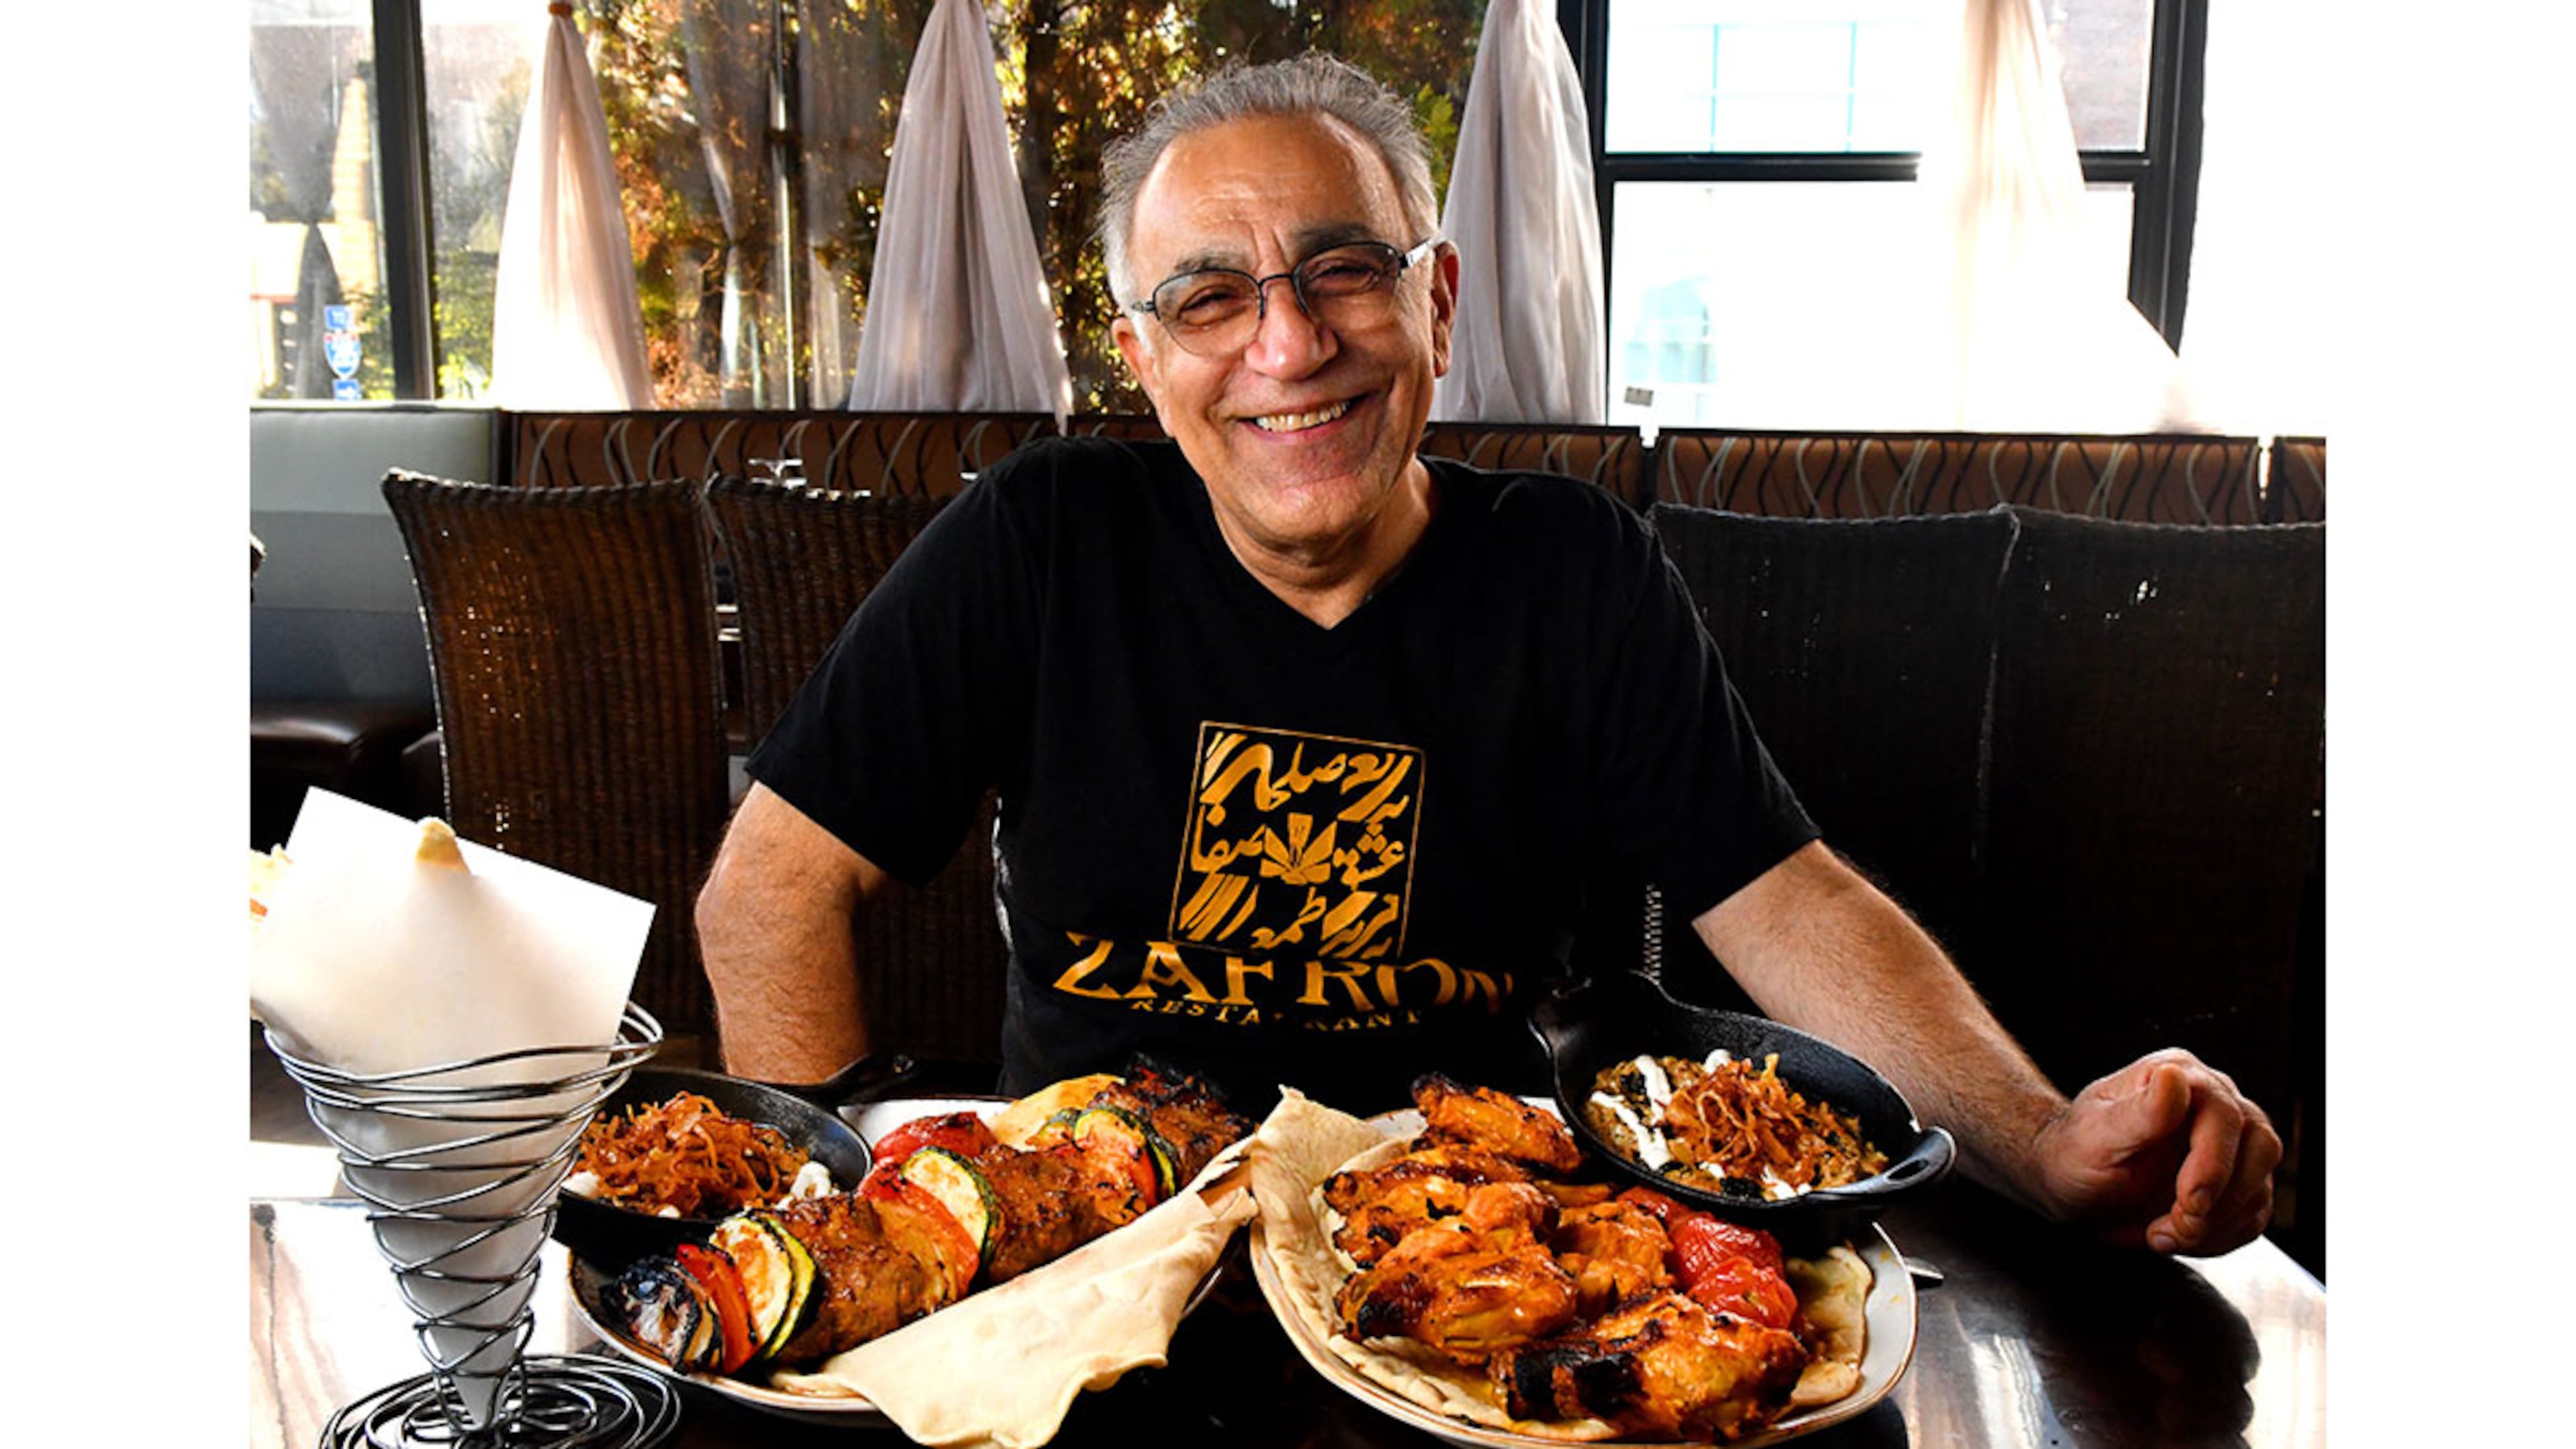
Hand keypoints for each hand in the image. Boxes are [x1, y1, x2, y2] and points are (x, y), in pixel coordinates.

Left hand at [2027, 1049, 2283, 1256]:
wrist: (2073, 1187)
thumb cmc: (2075, 1154)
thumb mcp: (2096, 1136)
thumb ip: (2139, 1112)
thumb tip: (2173, 1078)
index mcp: (2178, 1075)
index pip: (2224, 1115)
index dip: (2212, 1164)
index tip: (2186, 1201)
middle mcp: (2213, 1101)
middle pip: (2258, 1150)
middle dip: (2218, 1202)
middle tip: (2174, 1226)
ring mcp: (2230, 1141)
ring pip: (2258, 1186)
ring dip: (2216, 1225)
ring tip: (2163, 1232)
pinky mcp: (2235, 1179)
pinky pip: (2253, 1215)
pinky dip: (2221, 1236)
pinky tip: (2178, 1235)